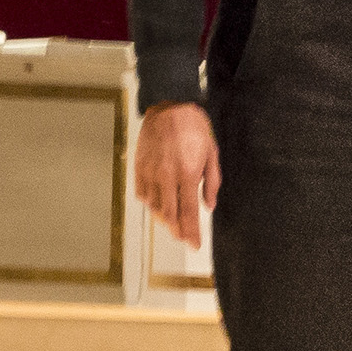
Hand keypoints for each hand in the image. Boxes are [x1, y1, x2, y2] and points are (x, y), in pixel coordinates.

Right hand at [132, 102, 220, 247]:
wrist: (168, 105)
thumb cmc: (193, 127)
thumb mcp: (212, 152)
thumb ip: (212, 182)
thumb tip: (209, 205)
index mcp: (187, 173)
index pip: (188, 212)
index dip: (191, 232)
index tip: (194, 245)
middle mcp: (167, 177)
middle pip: (169, 215)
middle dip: (177, 230)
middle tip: (183, 237)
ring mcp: (150, 172)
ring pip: (154, 206)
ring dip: (164, 218)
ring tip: (171, 222)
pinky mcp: (139, 167)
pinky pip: (142, 193)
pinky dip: (150, 203)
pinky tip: (157, 204)